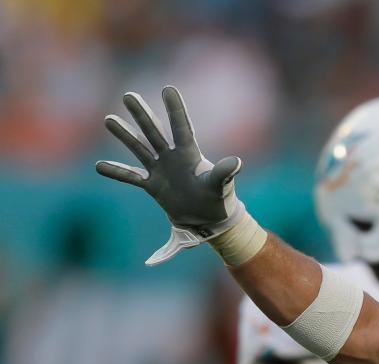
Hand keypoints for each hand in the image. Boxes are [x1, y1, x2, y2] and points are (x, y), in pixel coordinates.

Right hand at [96, 86, 248, 264]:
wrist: (209, 219)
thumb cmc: (219, 199)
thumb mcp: (221, 185)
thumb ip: (225, 173)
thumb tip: (237, 162)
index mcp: (190, 154)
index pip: (181, 127)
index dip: (175, 109)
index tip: (168, 88)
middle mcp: (172, 157)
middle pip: (154, 132)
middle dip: (141, 115)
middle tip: (128, 95)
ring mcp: (161, 169)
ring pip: (139, 148)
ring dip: (125, 135)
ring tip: (109, 119)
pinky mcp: (153, 185)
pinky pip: (132, 177)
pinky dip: (117, 172)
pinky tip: (99, 166)